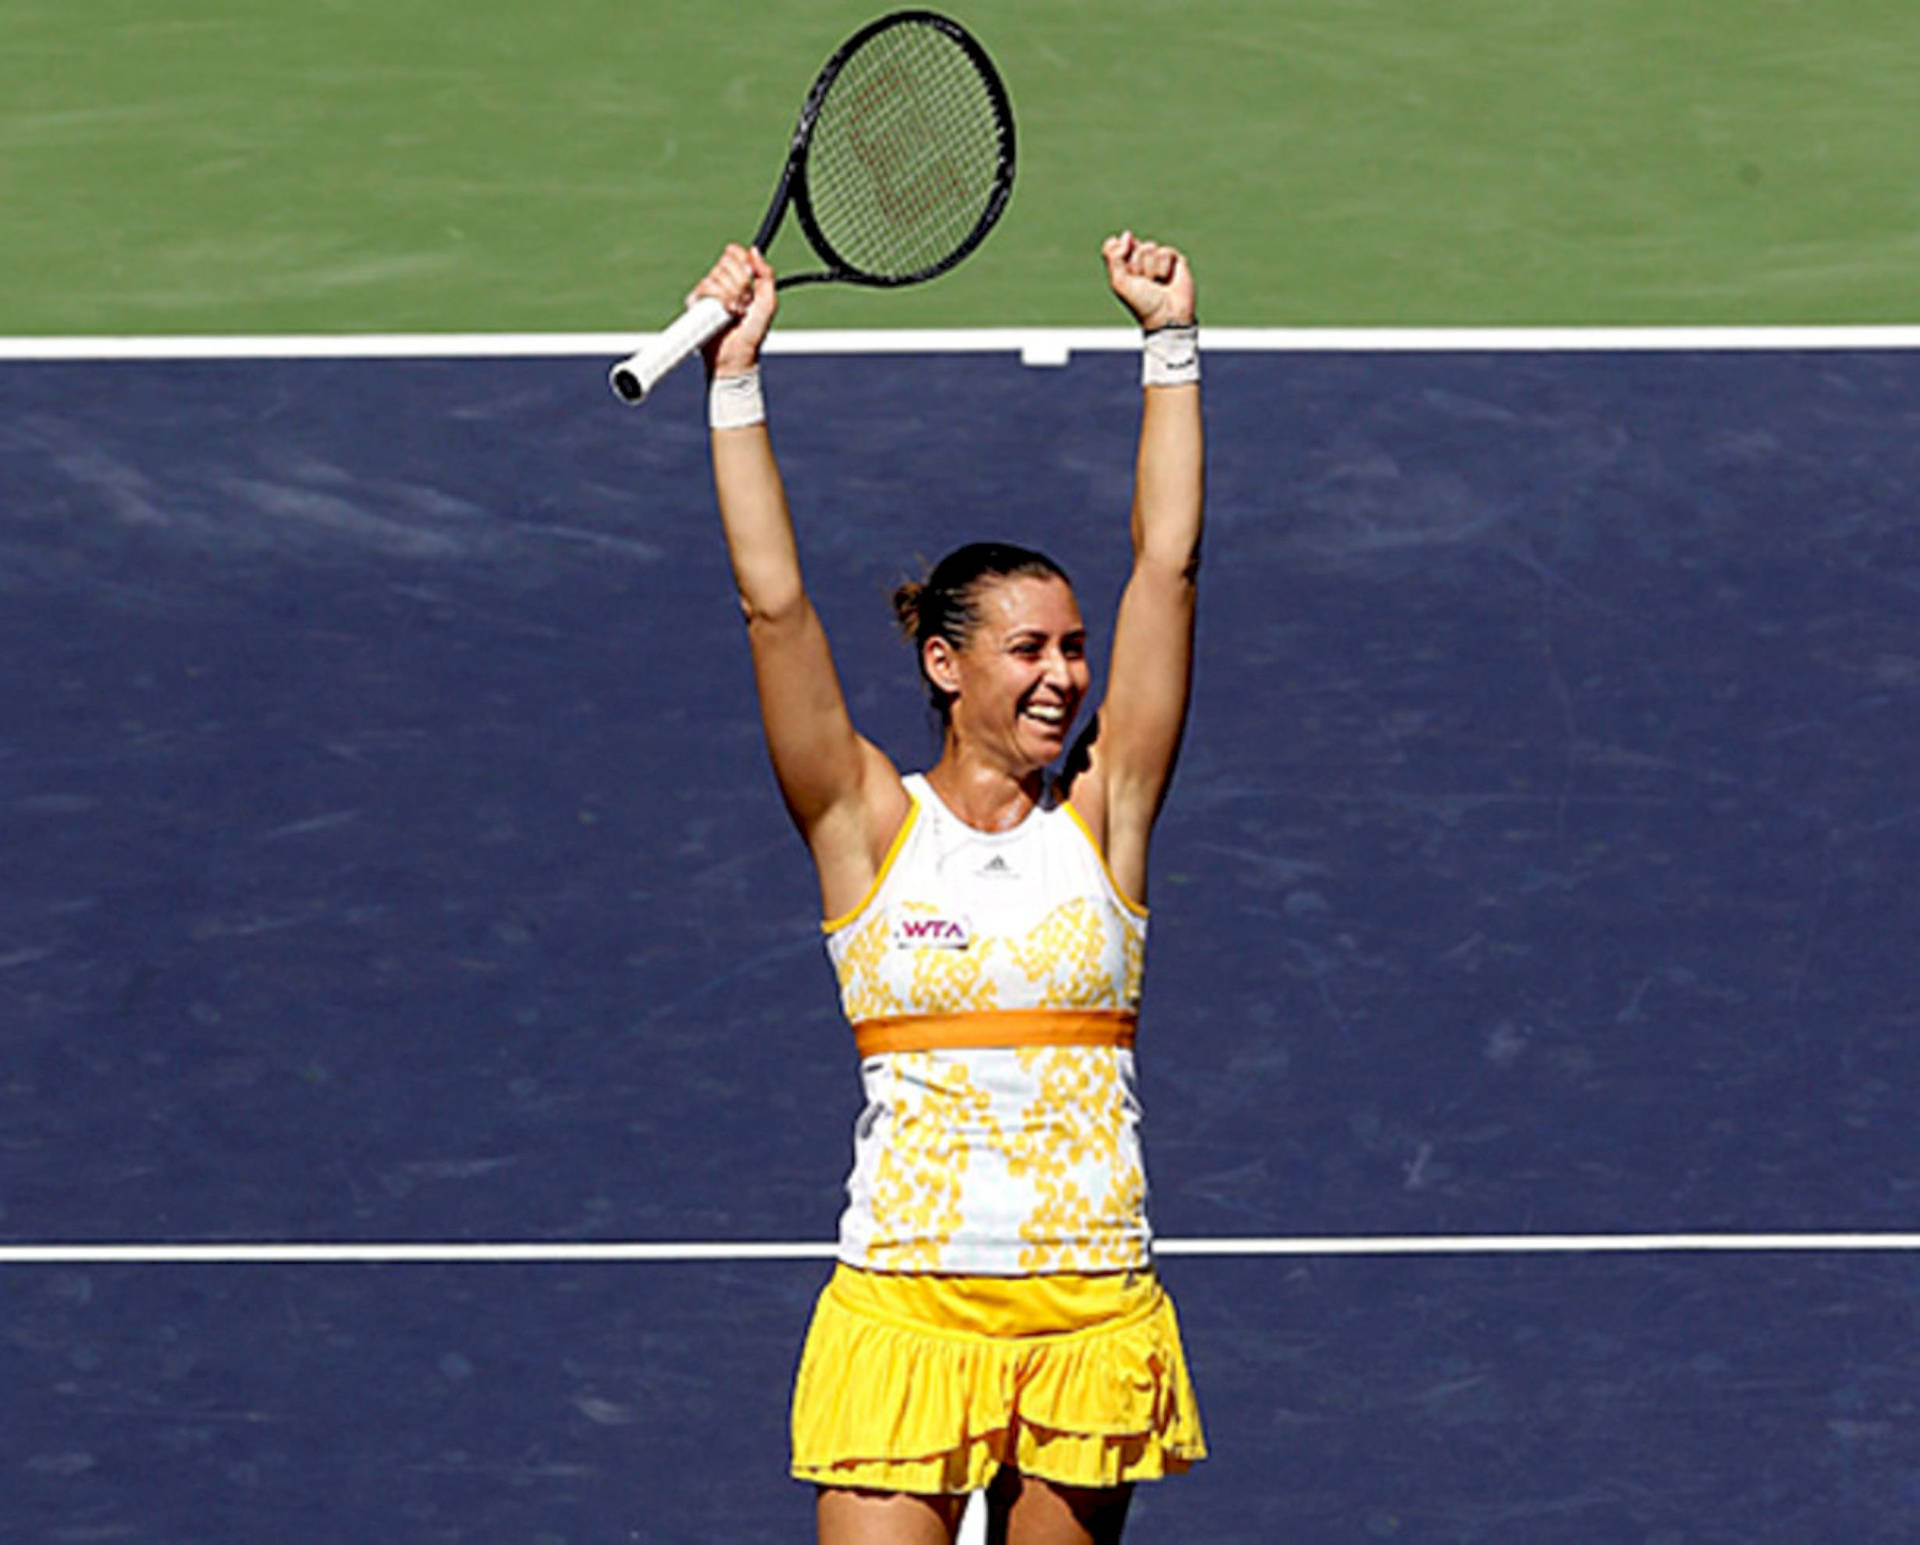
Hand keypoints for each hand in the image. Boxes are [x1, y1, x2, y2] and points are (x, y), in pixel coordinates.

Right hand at [692, 243, 777, 376]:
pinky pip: (706, 286)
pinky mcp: (696, 301)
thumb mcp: (769, 302)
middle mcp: (721, 281)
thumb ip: (767, 274)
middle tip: (746, 303)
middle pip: (727, 262)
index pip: (734, 252)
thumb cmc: (753, 332)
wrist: (737, 355)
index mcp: (738, 277)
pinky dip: (721, 298)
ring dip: (733, 295)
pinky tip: (726, 312)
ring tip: (737, 312)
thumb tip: (754, 250)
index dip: (743, 262)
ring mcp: (708, 290)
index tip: (751, 280)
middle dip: (742, 284)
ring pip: (718, 274)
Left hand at [1102, 231, 1194, 330]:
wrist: (1166, 314)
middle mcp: (1141, 261)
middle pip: (1136, 246)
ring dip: (1152, 269)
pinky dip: (1165, 268)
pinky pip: (1166, 251)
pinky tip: (1167, 280)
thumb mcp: (1118, 282)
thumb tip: (1127, 235)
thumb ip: (1113, 256)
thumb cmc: (1141, 302)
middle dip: (1138, 265)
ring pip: (1151, 247)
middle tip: (1144, 283)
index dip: (1122, 256)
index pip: (1118, 245)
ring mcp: (1158, 260)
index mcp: (1125, 266)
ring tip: (1156, 283)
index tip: (1127, 273)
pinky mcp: (1175, 260)